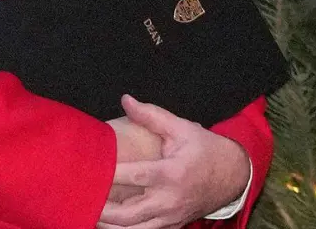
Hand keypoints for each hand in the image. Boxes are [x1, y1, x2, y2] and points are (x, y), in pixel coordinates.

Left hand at [97, 96, 249, 228]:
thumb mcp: (181, 128)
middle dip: (103, 210)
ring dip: (110, 226)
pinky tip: (107, 224)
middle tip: (82, 197)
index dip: (110, 174)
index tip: (89, 168)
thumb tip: (126, 99)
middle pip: (129, 214)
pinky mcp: (172, 226)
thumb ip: (151, 115)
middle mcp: (170, 200)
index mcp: (171, 174)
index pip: (134, 177)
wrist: (234, 176)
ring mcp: (171, 217)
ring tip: (89, 213)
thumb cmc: (205, 149)